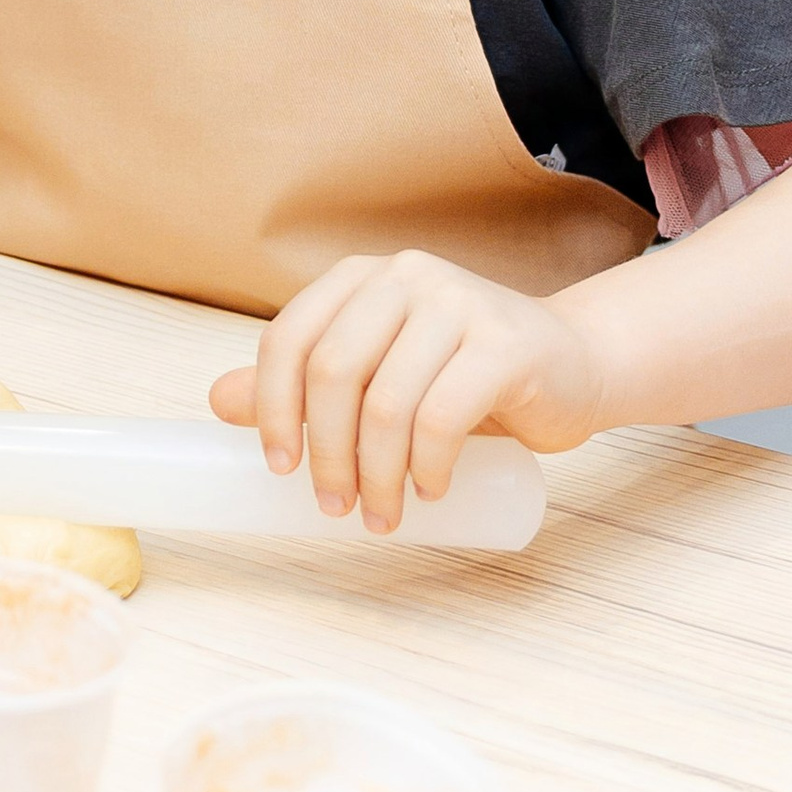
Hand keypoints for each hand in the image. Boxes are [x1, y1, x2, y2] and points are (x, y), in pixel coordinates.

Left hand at [209, 249, 602, 530]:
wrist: (574, 363)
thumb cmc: (465, 374)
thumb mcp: (380, 373)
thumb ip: (307, 382)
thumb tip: (218, 401)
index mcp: (360, 279)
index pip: (289, 338)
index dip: (271, 408)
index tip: (280, 468)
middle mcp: (404, 276)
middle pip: (332, 372)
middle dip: (327, 454)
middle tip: (336, 506)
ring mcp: (457, 302)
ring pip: (387, 402)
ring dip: (376, 475)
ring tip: (382, 514)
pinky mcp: (504, 342)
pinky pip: (443, 416)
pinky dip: (427, 467)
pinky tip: (431, 490)